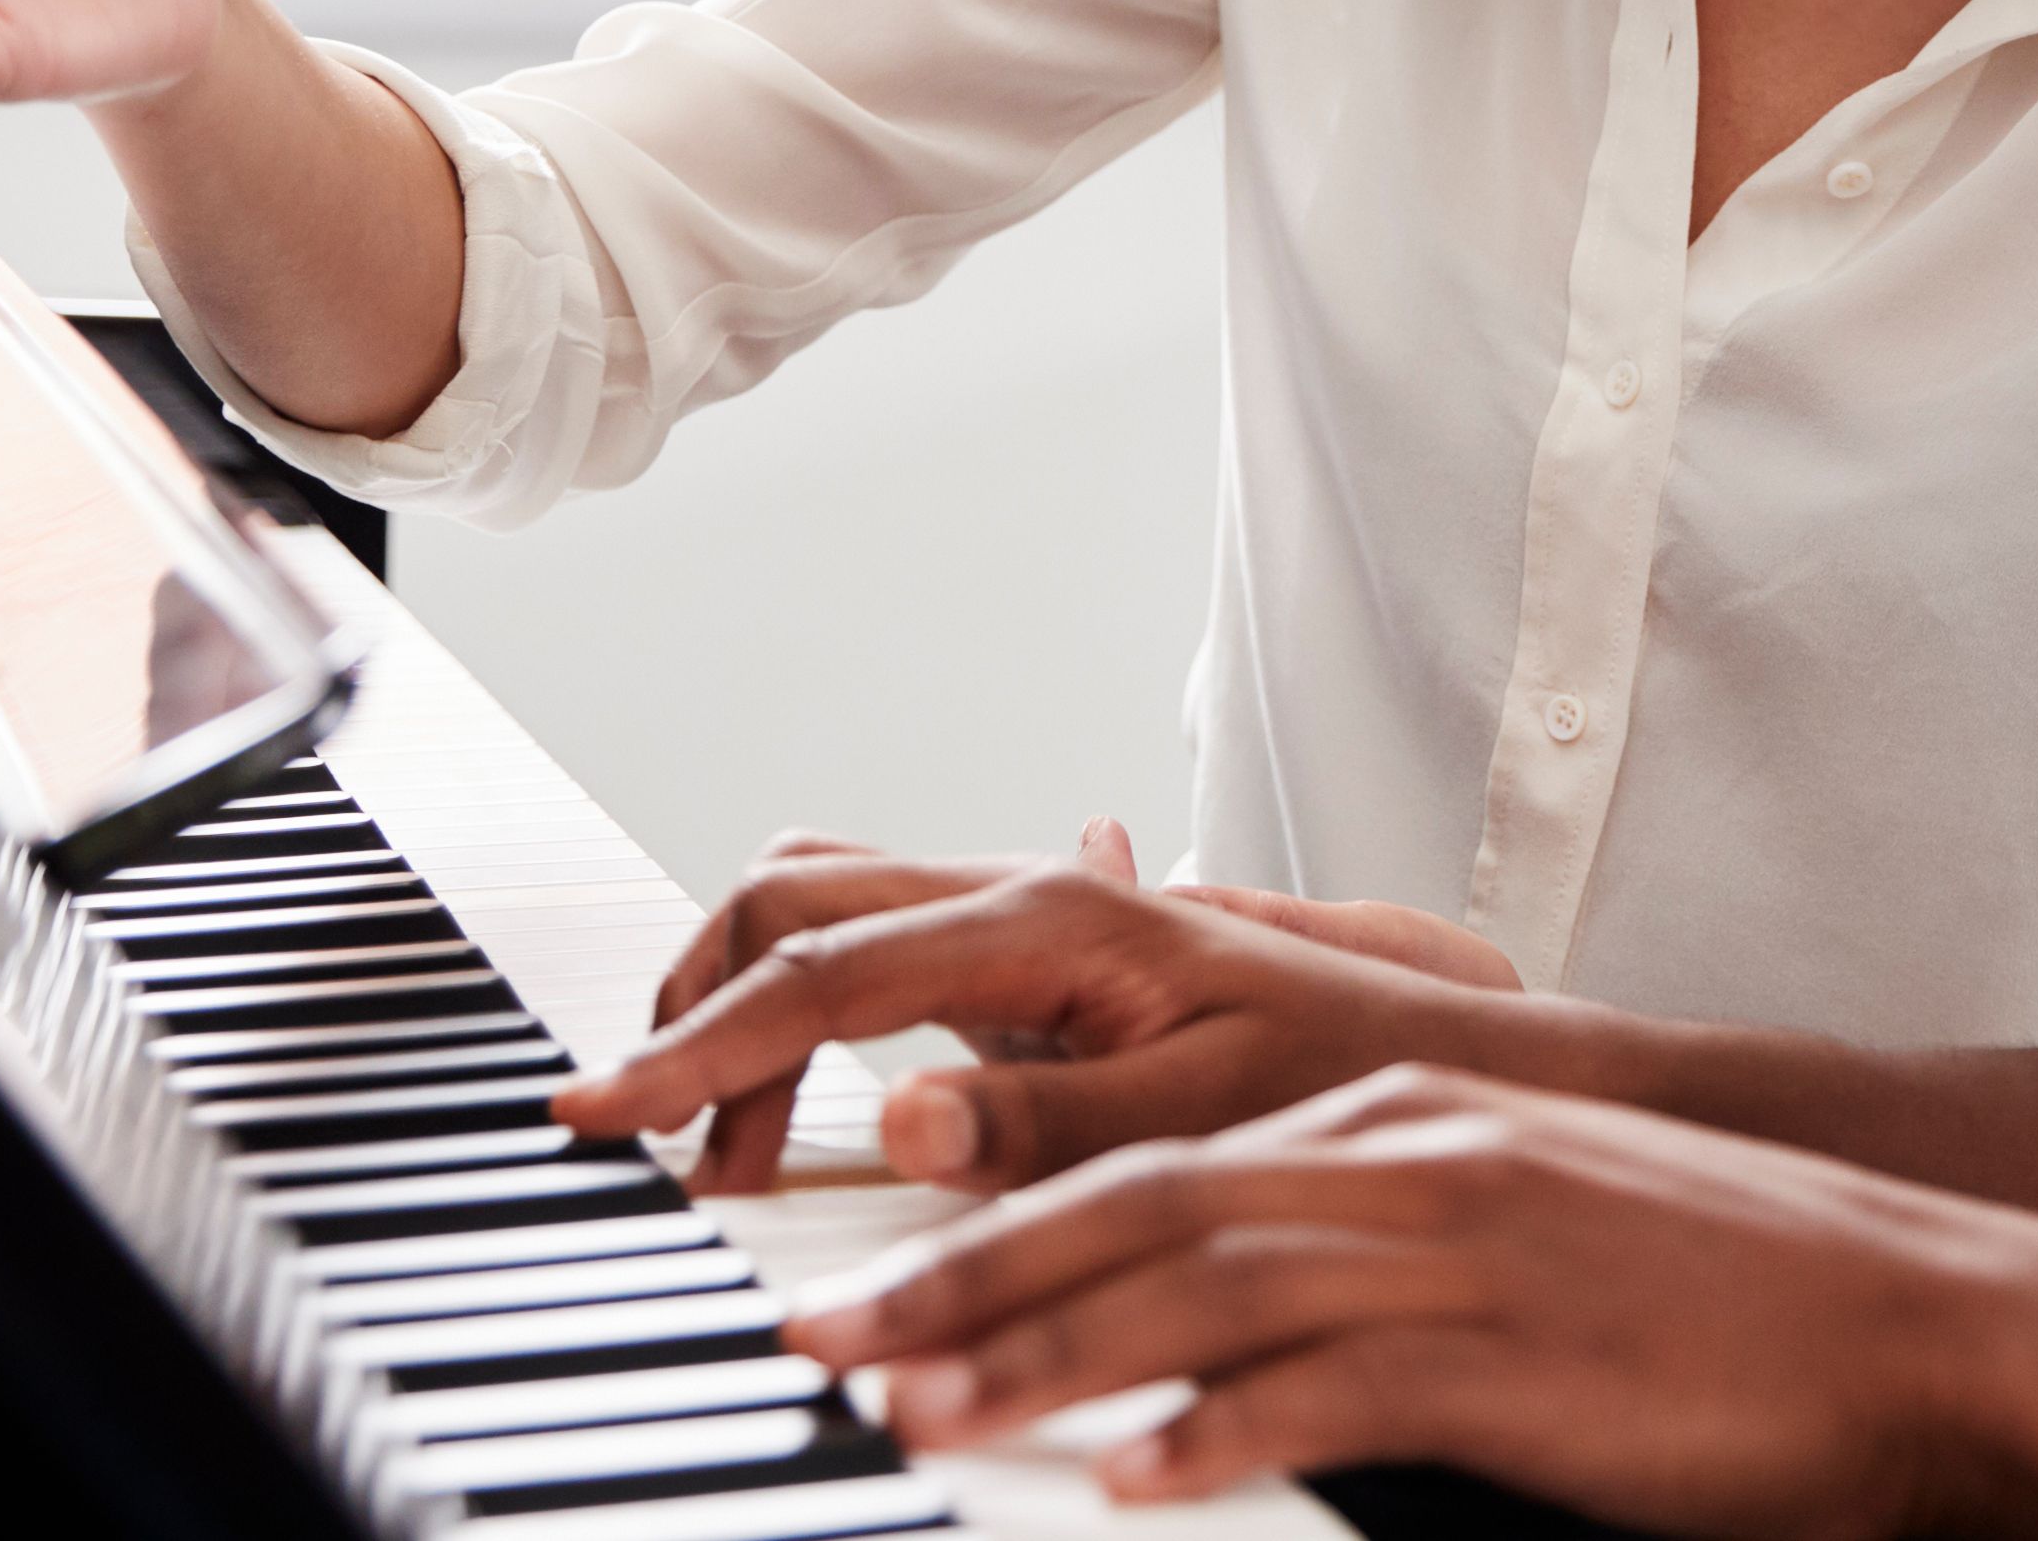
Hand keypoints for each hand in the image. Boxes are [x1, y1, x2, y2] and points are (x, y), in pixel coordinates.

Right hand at [553, 821, 1517, 1194]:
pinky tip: (804, 1104)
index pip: (824, 974)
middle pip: (791, 897)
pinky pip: (872, 948)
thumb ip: (1041, 1123)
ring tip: (730, 1142)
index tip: (604, 1114)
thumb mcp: (1198, 1121)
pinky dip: (800, 1007)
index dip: (699, 1049)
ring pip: (822, 905)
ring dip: (744, 1001)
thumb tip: (900, 1121)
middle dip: (695, 1002)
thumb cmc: (1340, 1078)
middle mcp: (1021, 894)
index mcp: (1051, 921)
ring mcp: (1017, 919)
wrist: (1433, 1044)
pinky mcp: (1023, 960)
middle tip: (658, 1135)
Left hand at [783, 1067, 2037, 1532]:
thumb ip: (1371, 1234)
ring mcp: (1469, 1247)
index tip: (866, 1290)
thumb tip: (1228, 1298)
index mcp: (1402, 1125)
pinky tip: (1131, 1477)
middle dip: (967, 1281)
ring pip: (1207, 1288)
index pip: (1153, 1163)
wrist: (1914, 1315)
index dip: (994, 1225)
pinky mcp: (1520, 1353)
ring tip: (921, 1414)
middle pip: (1143, 1210)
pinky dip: (1220, 1430)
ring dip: (1047, 1356)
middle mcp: (1412, 1159)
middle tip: (831, 1346)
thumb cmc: (1714, 1302)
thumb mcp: (1521, 1228)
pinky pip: (1336, 1392)